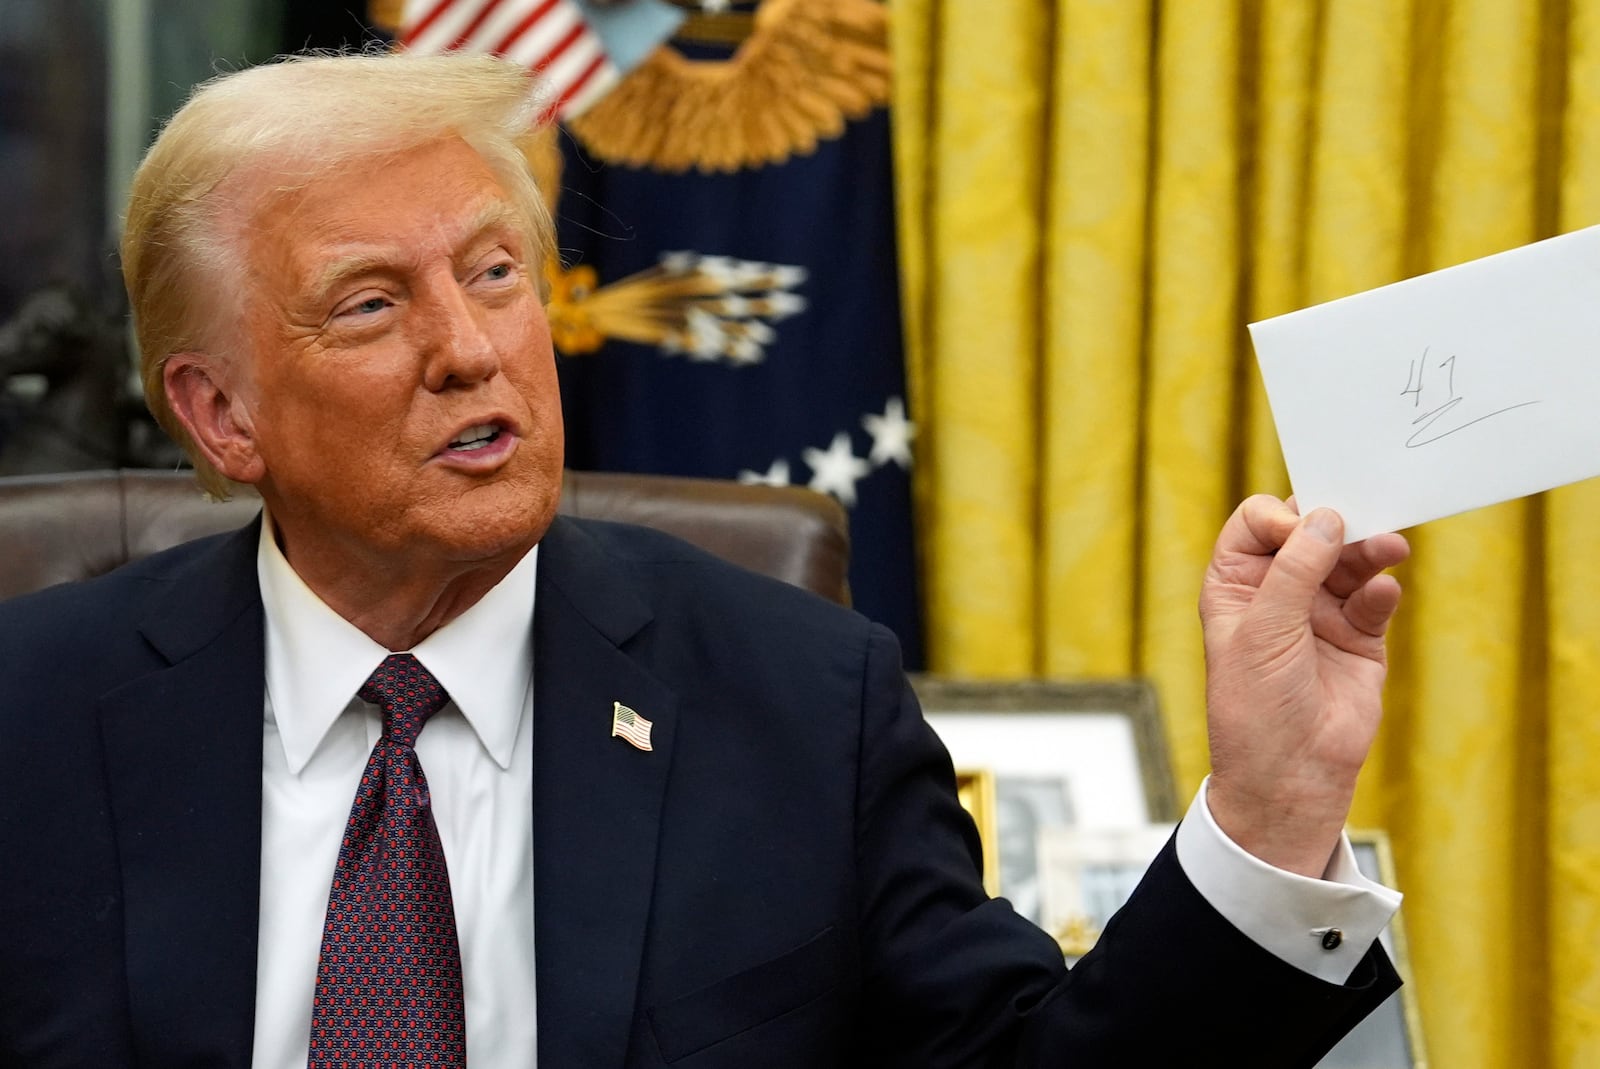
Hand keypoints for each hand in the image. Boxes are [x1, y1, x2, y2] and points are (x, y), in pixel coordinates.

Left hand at [1199, 496, 1408, 877]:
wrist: (1290, 778)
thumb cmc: (1255, 709)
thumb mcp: (1263, 633)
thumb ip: (1294, 572)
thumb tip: (1326, 518)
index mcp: (1236, 585)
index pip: (1256, 525)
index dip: (1280, 518)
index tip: (1300, 531)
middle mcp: (1277, 593)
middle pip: (1310, 535)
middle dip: (1335, 524)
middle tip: (1362, 519)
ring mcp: (1320, 614)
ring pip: (1349, 563)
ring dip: (1369, 551)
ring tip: (1390, 546)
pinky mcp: (1359, 638)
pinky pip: (1374, 600)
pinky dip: (1381, 590)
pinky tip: (1384, 590)